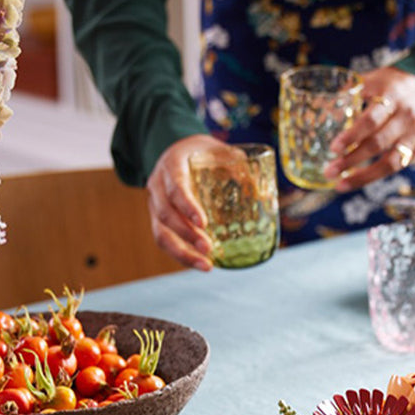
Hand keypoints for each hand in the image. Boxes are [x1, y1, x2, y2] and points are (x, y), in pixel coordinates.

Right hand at [146, 134, 224, 271]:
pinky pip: (165, 241)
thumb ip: (237, 163)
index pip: (176, 187)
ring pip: (161, 233)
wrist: (180, 150)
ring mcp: (155, 204)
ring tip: (206, 265)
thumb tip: (259, 186)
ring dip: (182, 252)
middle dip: (187, 234)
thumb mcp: (219, 149)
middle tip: (209, 248)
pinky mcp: (158, 220)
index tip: (203, 223)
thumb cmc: (203, 152)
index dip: (188, 206)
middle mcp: (157, 185)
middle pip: (165, 214)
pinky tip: (200, 264)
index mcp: (172, 164)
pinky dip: (182, 255)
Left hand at [323, 66, 414, 191]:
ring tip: (340, 184)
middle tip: (329, 171)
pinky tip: (356, 180)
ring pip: (389, 162)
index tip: (334, 148)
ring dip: (362, 176)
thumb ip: (351, 91)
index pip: (372, 119)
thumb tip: (318, 104)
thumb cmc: (393, 86)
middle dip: (352, 160)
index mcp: (393, 95)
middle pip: (378, 143)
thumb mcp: (376, 79)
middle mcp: (407, 116)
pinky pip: (396, 167)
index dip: (353, 136)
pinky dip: (374, 176)